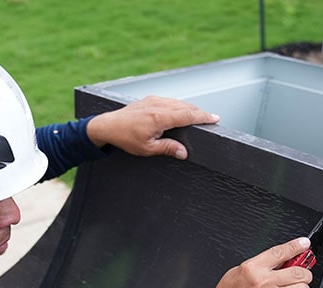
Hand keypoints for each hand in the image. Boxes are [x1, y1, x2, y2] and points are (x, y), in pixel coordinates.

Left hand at [86, 95, 218, 159]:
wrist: (108, 125)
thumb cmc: (125, 137)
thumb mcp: (147, 148)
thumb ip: (167, 148)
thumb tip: (183, 152)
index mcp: (160, 117)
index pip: (188, 115)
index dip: (203, 116)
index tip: (215, 118)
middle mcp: (158, 105)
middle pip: (186, 107)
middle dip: (200, 112)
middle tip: (211, 118)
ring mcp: (154, 100)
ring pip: (178, 102)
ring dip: (190, 108)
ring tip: (199, 116)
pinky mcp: (150, 99)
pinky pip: (170, 100)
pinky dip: (179, 105)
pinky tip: (182, 111)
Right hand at [193, 238, 312, 287]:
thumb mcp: (238, 271)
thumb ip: (261, 264)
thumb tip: (282, 259)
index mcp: (253, 268)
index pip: (280, 252)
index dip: (296, 246)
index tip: (304, 244)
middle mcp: (264, 283)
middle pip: (299, 273)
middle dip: (304, 272)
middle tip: (301, 273)